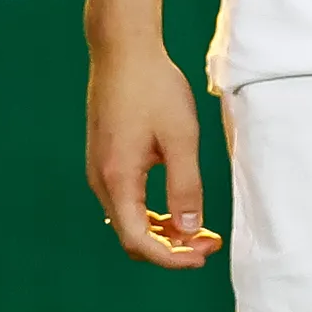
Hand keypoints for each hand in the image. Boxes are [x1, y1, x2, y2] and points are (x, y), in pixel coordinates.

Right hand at [87, 39, 221, 267]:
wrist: (124, 53)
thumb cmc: (154, 89)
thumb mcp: (181, 138)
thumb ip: (186, 186)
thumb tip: (190, 230)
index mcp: (118, 179)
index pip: (137, 241)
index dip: (171, 258)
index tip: (203, 257)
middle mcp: (102, 181)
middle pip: (132, 237)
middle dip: (171, 249)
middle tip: (210, 244)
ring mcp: (101, 172)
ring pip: (130, 221)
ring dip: (164, 232)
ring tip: (203, 231)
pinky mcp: (107, 161)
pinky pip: (127, 202)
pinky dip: (153, 213)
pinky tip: (180, 210)